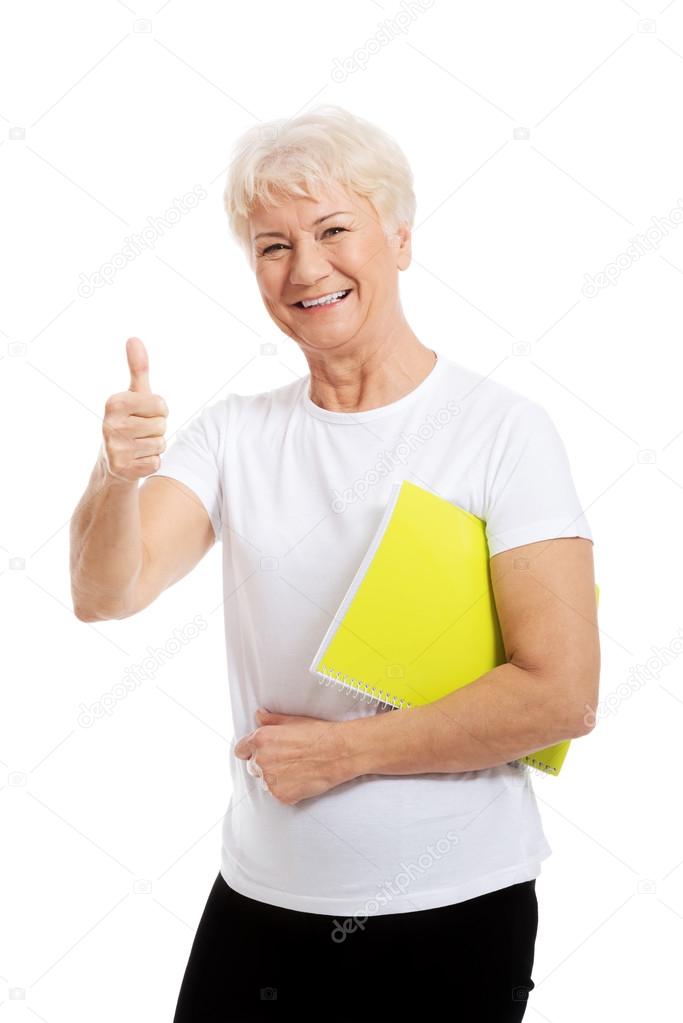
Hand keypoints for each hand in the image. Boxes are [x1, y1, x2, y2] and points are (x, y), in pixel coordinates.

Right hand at [101, 337, 168, 482]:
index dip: (159, 410)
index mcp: (114, 403)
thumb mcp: (134, 394)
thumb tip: (134, 339)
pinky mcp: (123, 469)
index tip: (143, 413)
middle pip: (162, 425)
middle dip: (157, 429)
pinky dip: (151, 462)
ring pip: (160, 444)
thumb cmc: (129, 421)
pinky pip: (156, 462)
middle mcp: (110, 425)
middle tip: (140, 432)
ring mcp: (115, 449)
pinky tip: (137, 460)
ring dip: (155, 446)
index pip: (160, 404)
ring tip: (138, 445)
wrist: (111, 462)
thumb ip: (138, 368)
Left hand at [234, 708, 355, 804]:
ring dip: (274, 778)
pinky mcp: (281, 795)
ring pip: (264, 782)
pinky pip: (277, 794)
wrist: (339, 752)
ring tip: (295, 770)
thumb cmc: (319, 734)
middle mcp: (261, 760)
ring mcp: (270, 780)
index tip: (257, 753)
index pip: (240, 750)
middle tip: (286, 760)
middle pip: (252, 767)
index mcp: (261, 740)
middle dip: (265, 764)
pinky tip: (300, 779)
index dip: (249, 751)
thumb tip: (259, 716)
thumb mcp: (292, 720)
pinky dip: (286, 790)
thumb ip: (271, 720)